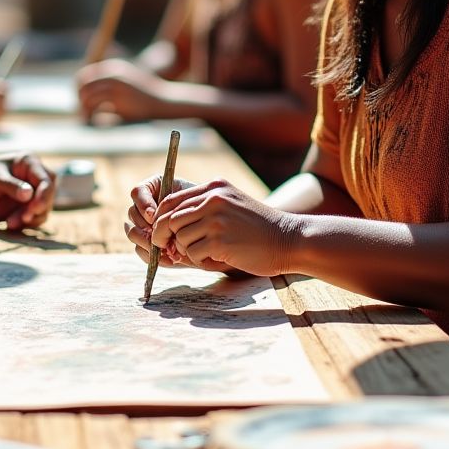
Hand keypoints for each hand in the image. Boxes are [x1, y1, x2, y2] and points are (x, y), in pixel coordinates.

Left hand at [0, 152, 55, 230]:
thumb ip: (11, 186)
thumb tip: (29, 194)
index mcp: (30, 163)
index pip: (47, 181)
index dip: (44, 197)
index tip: (33, 210)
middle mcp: (35, 176)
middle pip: (49, 196)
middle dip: (37, 210)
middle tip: (20, 219)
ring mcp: (33, 191)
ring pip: (43, 209)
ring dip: (30, 219)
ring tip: (9, 223)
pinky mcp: (27, 205)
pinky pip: (33, 217)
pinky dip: (25, 224)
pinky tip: (9, 224)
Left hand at [76, 59, 167, 121]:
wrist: (165, 100)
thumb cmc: (145, 98)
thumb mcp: (125, 86)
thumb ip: (108, 87)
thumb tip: (86, 99)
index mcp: (113, 68)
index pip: (85, 75)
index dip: (80, 91)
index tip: (83, 104)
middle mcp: (112, 72)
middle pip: (83, 84)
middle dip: (80, 100)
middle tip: (83, 114)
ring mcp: (115, 83)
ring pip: (87, 95)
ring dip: (84, 108)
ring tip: (87, 119)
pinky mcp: (118, 96)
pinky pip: (95, 104)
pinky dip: (91, 113)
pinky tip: (95, 121)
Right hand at [125, 173, 196, 266]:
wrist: (205, 223)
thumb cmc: (198, 206)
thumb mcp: (189, 198)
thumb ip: (172, 203)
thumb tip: (152, 218)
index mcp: (151, 189)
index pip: (137, 192)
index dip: (143, 205)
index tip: (154, 216)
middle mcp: (142, 206)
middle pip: (132, 214)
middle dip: (145, 227)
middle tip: (159, 236)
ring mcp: (141, 225)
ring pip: (132, 232)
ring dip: (146, 242)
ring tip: (164, 247)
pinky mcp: (145, 243)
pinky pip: (139, 250)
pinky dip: (151, 255)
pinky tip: (167, 258)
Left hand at [150, 179, 299, 276]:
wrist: (289, 239)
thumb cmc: (258, 227)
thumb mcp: (231, 204)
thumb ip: (203, 208)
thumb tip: (167, 225)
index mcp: (214, 187)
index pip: (171, 200)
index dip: (159, 218)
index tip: (161, 233)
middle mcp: (213, 199)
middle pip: (170, 219)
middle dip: (165, 237)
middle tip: (169, 250)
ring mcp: (216, 219)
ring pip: (180, 238)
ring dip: (187, 251)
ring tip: (207, 253)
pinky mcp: (220, 241)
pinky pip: (193, 254)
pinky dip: (200, 261)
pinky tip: (217, 259)